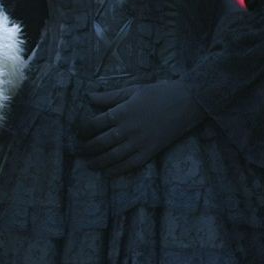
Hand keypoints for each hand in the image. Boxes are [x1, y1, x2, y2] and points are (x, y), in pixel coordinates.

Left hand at [76, 80, 204, 175]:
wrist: (186, 102)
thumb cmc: (158, 92)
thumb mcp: (132, 90)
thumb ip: (109, 97)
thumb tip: (89, 97)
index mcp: (121, 112)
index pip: (94, 124)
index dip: (82, 130)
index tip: (77, 133)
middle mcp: (127, 129)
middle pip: (101, 142)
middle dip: (87, 148)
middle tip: (78, 151)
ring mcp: (139, 142)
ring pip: (113, 156)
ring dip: (99, 162)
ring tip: (89, 164)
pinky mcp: (151, 151)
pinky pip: (131, 164)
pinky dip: (118, 170)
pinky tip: (108, 173)